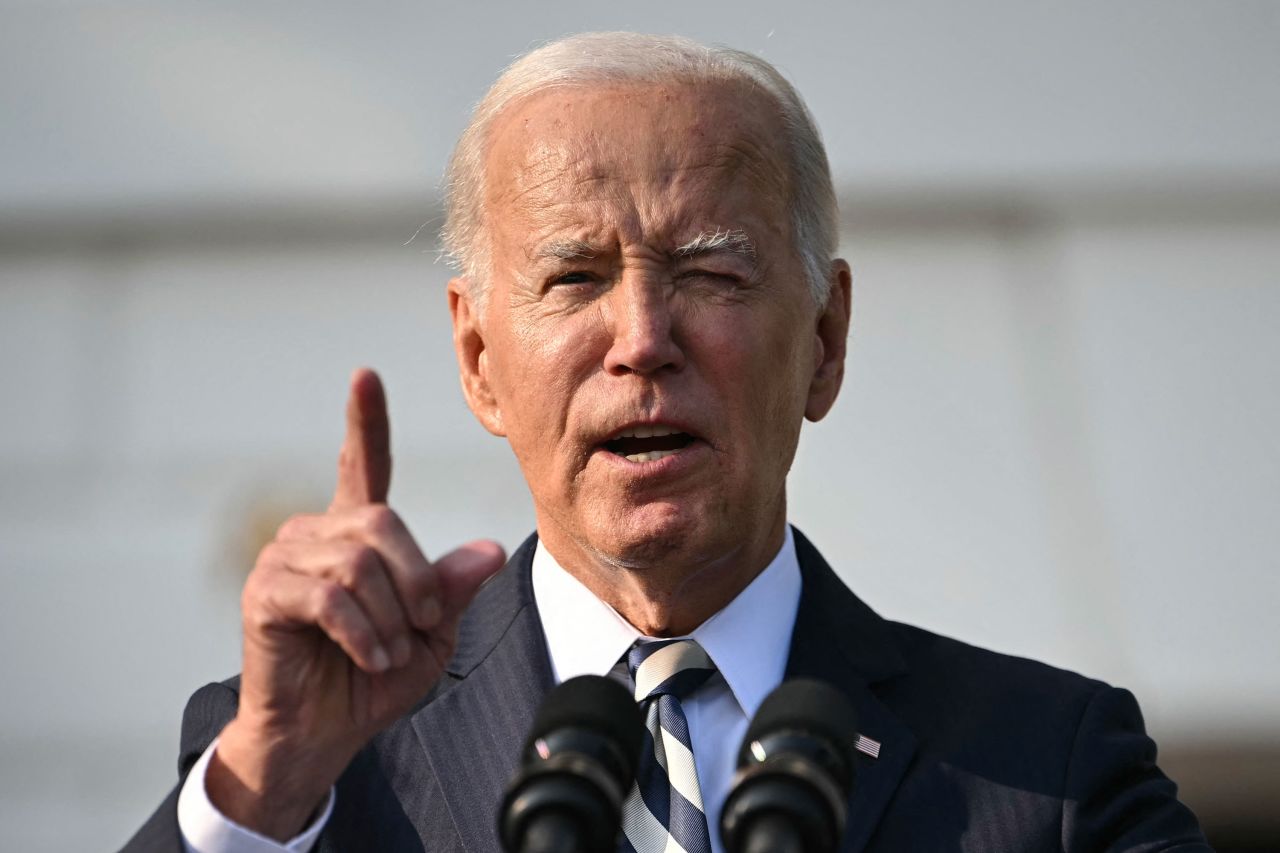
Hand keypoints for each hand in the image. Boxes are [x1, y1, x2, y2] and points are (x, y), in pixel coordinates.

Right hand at [207, 369, 505, 839]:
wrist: (323, 734)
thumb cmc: (375, 679)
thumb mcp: (432, 633)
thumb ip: (453, 589)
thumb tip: (490, 551)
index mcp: (357, 534)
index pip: (362, 465)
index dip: (365, 421)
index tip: (365, 375)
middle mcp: (316, 534)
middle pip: (384, 524)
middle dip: (417, 581)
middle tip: (422, 629)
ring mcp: (285, 559)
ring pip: (358, 562)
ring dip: (390, 617)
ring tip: (389, 653)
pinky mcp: (265, 593)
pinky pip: (330, 596)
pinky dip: (364, 633)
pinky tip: (371, 657)